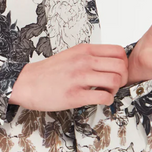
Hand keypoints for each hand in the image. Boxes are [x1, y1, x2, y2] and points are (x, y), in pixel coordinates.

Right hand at [9, 43, 130, 110]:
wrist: (27, 83)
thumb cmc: (48, 71)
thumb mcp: (71, 54)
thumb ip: (90, 56)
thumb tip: (110, 62)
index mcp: (84, 50)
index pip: (118, 51)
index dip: (124, 63)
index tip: (118, 71)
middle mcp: (84, 61)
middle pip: (120, 66)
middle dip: (123, 77)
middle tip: (115, 84)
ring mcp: (80, 78)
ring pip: (115, 81)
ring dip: (116, 89)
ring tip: (107, 92)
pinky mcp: (76, 95)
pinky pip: (104, 97)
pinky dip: (107, 101)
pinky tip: (100, 100)